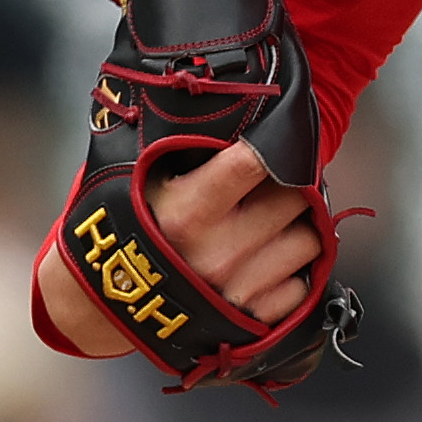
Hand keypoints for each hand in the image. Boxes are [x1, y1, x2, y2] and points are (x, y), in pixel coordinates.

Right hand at [37, 140, 322, 358]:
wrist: (111, 303)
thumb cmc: (131, 228)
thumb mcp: (142, 179)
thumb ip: (184, 144)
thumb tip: (230, 100)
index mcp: (189, 211)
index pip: (256, 161)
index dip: (276, 144)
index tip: (281, 137)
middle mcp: (219, 252)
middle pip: (295, 198)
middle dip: (289, 186)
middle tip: (272, 184)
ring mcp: (239, 289)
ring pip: (310, 240)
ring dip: (297, 228)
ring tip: (268, 224)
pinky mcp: (256, 321)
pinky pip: (303, 284)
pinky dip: (292, 271)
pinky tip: (263, 261)